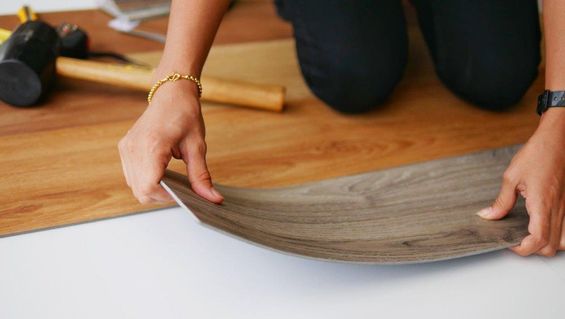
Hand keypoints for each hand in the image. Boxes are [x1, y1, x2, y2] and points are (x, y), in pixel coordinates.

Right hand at [118, 78, 223, 203]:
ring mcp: (126, 148)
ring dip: (153, 188)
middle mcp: (134, 148)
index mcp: (151, 146)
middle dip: (161, 195)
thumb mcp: (197, 146)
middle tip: (179, 185)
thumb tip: (212, 198)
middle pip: (141, 191)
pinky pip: (131, 175)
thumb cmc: (184, 113)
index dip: (167, 196)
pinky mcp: (124, 148)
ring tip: (170, 175)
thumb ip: (201, 175)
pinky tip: (161, 169)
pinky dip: (145, 179)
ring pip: (134, 186)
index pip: (150, 188)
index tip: (182, 192)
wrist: (171, 93)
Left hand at [477, 108, 564, 255]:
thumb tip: (488, 215)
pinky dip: (557, 235)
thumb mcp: (511, 177)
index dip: (522, 248)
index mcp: (542, 204)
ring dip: (546, 244)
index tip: (509, 243)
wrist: (557, 140)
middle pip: (550, 246)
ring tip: (530, 236)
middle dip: (532, 249)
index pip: (537, 239)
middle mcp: (557, 209)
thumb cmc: (537, 154)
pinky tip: (543, 228)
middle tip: (516, 239)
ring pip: (562, 241)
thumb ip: (502, 201)